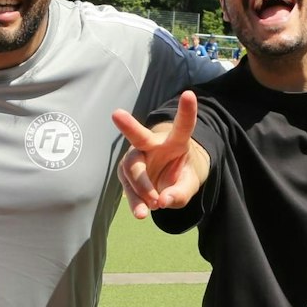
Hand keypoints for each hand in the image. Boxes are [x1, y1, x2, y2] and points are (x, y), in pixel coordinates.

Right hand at [113, 92, 205, 218]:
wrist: (169, 180)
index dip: (186, 111)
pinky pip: (128, 188)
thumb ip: (180, 193)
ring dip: (142, 187)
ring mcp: (136, 158)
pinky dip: (136, 201)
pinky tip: (142, 213)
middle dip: (129, 125)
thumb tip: (162, 202)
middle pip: (139, 136)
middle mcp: (152, 145)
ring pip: (132, 169)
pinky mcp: (127, 174)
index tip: (189, 94)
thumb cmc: (182, 174)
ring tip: (155, 204)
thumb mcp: (190, 184)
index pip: (183, 126)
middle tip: (117, 114)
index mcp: (175, 141)